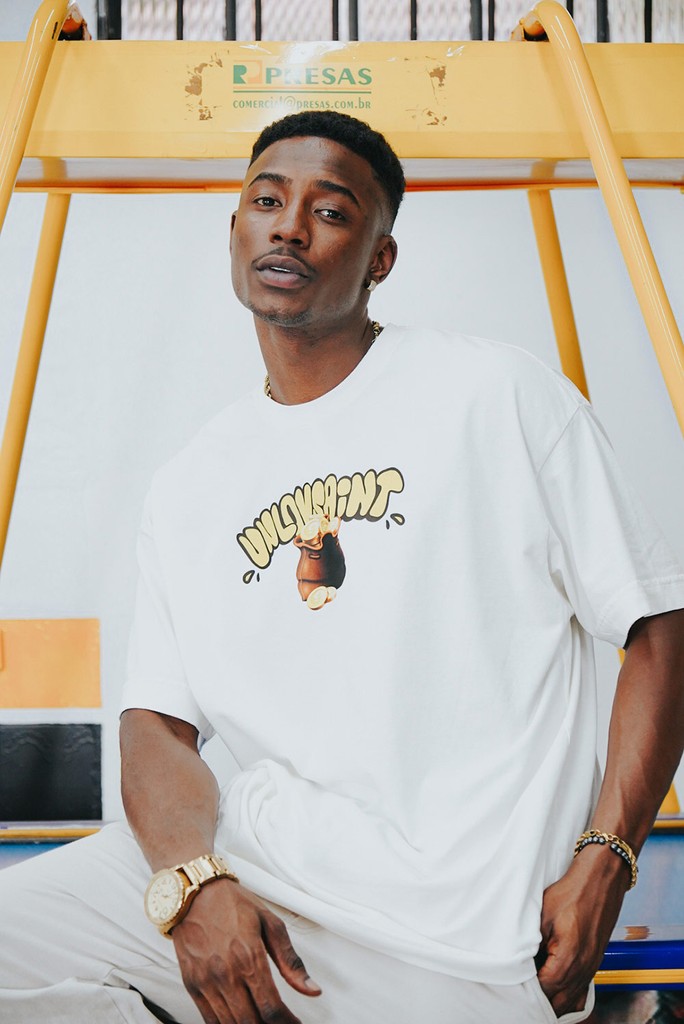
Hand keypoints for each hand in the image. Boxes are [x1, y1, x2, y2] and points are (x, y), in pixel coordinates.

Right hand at [171, 878, 321, 1023]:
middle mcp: (226, 974)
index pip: (271, 1008)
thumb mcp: (270, 923)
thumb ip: (290, 961)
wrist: (195, 893)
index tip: (294, 1023)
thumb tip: (311, 989)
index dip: (287, 1023)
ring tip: (263, 1022)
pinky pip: (209, 1020)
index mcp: (249, 958)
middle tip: (281, 1023)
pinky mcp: (192, 985)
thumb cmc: (232, 904)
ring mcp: (206, 982)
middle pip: (251, 1022)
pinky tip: (240, 1021)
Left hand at [536, 846, 628, 1015]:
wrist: (600, 881)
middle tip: (521, 991)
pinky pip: (581, 994)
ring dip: (553, 1000)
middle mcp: (583, 968)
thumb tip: (521, 962)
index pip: (545, 989)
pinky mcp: (594, 964)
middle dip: (539, 999)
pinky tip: (555, 992)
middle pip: (558, 1002)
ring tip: (535, 991)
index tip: (515, 986)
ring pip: (570, 1001)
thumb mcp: (543, 914)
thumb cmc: (572, 893)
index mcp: (569, 956)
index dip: (529, 990)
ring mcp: (591, 968)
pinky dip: (567, 999)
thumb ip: (533, 943)